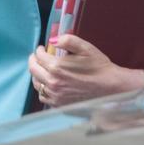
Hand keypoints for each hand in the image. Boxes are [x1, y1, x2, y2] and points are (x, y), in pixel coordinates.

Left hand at [28, 34, 142, 107]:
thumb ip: (68, 40)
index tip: (42, 48)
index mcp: (57, 67)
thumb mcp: (85, 47)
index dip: (39, 50)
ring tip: (41, 69)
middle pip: (34, 70)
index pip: (39, 57)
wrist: (110, 87)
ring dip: (36, 75)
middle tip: (36, 56)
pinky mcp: (59, 105)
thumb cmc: (99, 66)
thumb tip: (53, 40)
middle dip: (33, 60)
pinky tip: (48, 84)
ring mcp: (55, 96)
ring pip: (37, 84)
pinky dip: (42, 89)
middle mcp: (53, 83)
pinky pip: (43, 97)